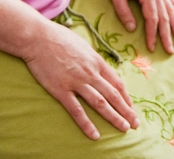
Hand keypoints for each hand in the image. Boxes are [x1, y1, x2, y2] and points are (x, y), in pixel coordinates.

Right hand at [23, 19, 139, 139]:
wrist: (38, 37)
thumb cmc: (59, 38)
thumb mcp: (83, 45)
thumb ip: (92, 58)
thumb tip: (98, 67)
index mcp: (96, 61)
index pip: (116, 82)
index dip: (126, 97)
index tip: (131, 107)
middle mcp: (90, 72)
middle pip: (113, 94)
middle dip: (126, 110)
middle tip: (135, 123)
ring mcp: (76, 82)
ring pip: (100, 103)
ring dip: (114, 117)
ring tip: (124, 128)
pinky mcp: (61, 90)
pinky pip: (77, 110)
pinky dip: (87, 124)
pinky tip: (95, 135)